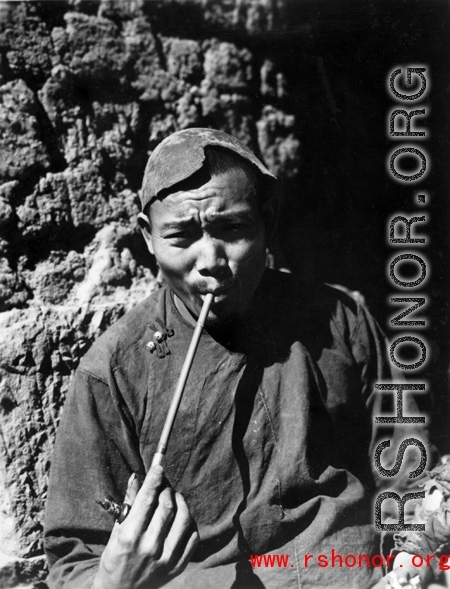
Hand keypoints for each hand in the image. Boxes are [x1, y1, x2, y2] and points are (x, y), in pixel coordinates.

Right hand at [92, 465, 198, 588]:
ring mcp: (166, 559)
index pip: (147, 499)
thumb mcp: (117, 529)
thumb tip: (137, 476)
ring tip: (174, 498)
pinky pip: (193, 537)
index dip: (155, 479)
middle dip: (167, 489)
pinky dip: (189, 522)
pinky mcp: (177, 567)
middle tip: (164, 483)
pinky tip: (181, 517)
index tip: (159, 466)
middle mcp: (149, 548)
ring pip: (183, 519)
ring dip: (181, 502)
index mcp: (130, 537)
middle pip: (167, 506)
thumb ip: (129, 503)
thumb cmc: (116, 556)